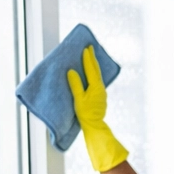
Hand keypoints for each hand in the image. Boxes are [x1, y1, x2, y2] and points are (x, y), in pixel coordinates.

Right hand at [66, 45, 128, 172]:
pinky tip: (92, 72)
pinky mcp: (100, 96)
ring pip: (98, 75)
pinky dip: (94, 73)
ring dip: (94, 65)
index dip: (87, 58)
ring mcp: (101, 92)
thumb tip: (72, 71)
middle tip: (90, 47)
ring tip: (91, 57)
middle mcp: (100, 88)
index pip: (91, 69)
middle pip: (96, 70)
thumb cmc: (85, 113)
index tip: (86, 48)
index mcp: (95, 87)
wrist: (94, 125)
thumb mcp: (78, 98)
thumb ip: (75, 84)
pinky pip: (97, 80)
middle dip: (93, 58)